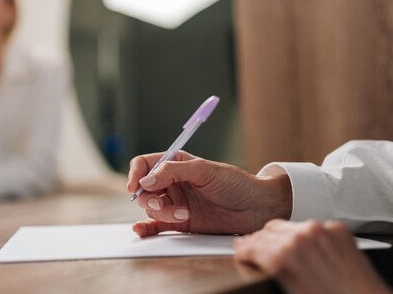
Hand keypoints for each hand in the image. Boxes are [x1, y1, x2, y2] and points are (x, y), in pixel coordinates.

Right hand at [127, 151, 291, 236]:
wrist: (256, 208)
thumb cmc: (236, 183)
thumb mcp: (205, 170)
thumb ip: (173, 171)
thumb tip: (146, 180)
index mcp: (176, 163)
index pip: (145, 164)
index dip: (136, 174)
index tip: (136, 186)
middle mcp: (173, 182)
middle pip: (144, 190)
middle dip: (150, 198)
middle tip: (164, 204)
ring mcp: (175, 202)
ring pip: (151, 208)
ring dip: (162, 213)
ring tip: (184, 214)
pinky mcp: (180, 222)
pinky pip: (156, 225)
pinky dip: (146, 227)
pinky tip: (141, 229)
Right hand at [234, 220, 392, 293]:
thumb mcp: (288, 289)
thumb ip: (271, 267)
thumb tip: (260, 261)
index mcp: (283, 255)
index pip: (251, 244)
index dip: (243, 249)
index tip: (241, 251)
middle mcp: (301, 236)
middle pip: (268, 230)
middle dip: (260, 241)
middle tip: (255, 250)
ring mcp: (322, 230)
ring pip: (290, 225)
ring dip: (283, 236)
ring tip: (282, 250)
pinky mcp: (338, 229)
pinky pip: (314, 227)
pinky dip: (308, 237)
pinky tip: (309, 250)